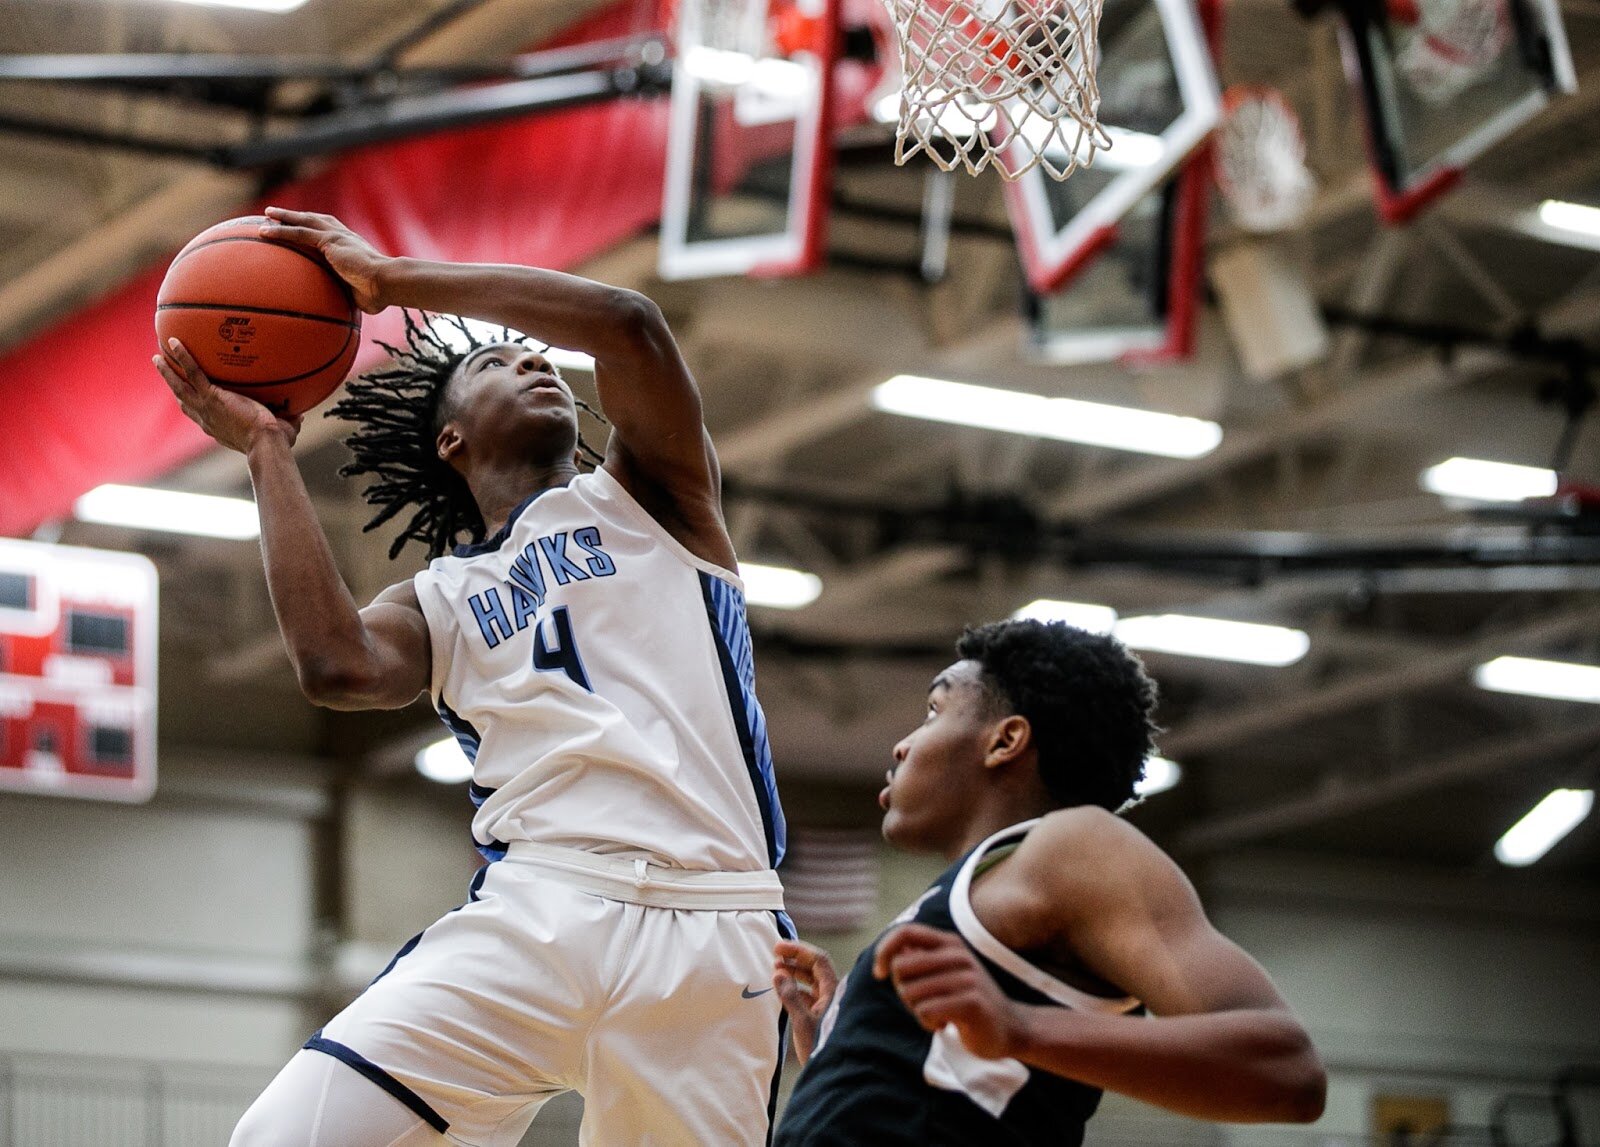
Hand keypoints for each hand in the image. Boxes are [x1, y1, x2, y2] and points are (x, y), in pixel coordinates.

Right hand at [155, 338, 300, 453]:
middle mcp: (207, 419)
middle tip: (165, 374)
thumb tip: (300, 412)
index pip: (202, 416)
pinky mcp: (211, 396)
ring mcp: (206, 407)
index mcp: (219, 428)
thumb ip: (288, 419)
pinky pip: (193, 372)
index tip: (189, 400)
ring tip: (158, 357)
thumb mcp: (282, 429)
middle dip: (174, 388)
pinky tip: (174, 341)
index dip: (194, 408)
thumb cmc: (276, 443)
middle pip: (184, 401)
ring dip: (167, 372)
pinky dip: (183, 357)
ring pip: (180, 386)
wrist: (267, 442)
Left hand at [258, 207, 391, 313]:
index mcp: (352, 246)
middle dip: (297, 216)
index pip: (330, 232)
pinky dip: (280, 231)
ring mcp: (336, 236)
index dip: (316, 227)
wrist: (386, 283)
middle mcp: (344, 236)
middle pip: (315, 220)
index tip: (304, 226)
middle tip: (278, 214)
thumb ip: (347, 296)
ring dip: (284, 217)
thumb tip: (340, 314)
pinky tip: (264, 231)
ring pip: (304, 222)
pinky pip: (299, 234)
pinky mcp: (328, 241)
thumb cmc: (378, 294)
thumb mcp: (359, 294)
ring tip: (266, 214)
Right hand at [773, 938, 838, 1065]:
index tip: (778, 947)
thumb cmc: (821, 1048)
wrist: (834, 1074)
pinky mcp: (822, 1017)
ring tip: (776, 969)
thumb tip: (778, 973)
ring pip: (811, 982)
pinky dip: (795, 989)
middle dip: (795, 959)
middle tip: (774, 955)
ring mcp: (829, 1006)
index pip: (818, 960)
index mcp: (834, 991)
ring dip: (794, 973)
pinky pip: (809, 995)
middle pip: (815, 968)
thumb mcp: (802, 1022)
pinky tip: (783, 989)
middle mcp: (834, 995)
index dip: (798, 950)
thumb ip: (790, 996)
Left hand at [873, 923, 1025, 1060]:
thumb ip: (920, 961)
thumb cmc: (968, 1001)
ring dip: (917, 1011)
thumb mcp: (946, 974)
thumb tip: (892, 952)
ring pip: (911, 993)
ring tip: (938, 1014)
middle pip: (901, 967)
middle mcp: (959, 955)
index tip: (879, 973)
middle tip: (923, 1002)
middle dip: (903, 991)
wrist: (1010, 1028)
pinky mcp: (971, 1002)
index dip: (884, 950)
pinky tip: (945, 1024)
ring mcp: (967, 978)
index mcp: (950, 943)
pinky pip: (926, 1011)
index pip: (905, 932)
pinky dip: (927, 1023)